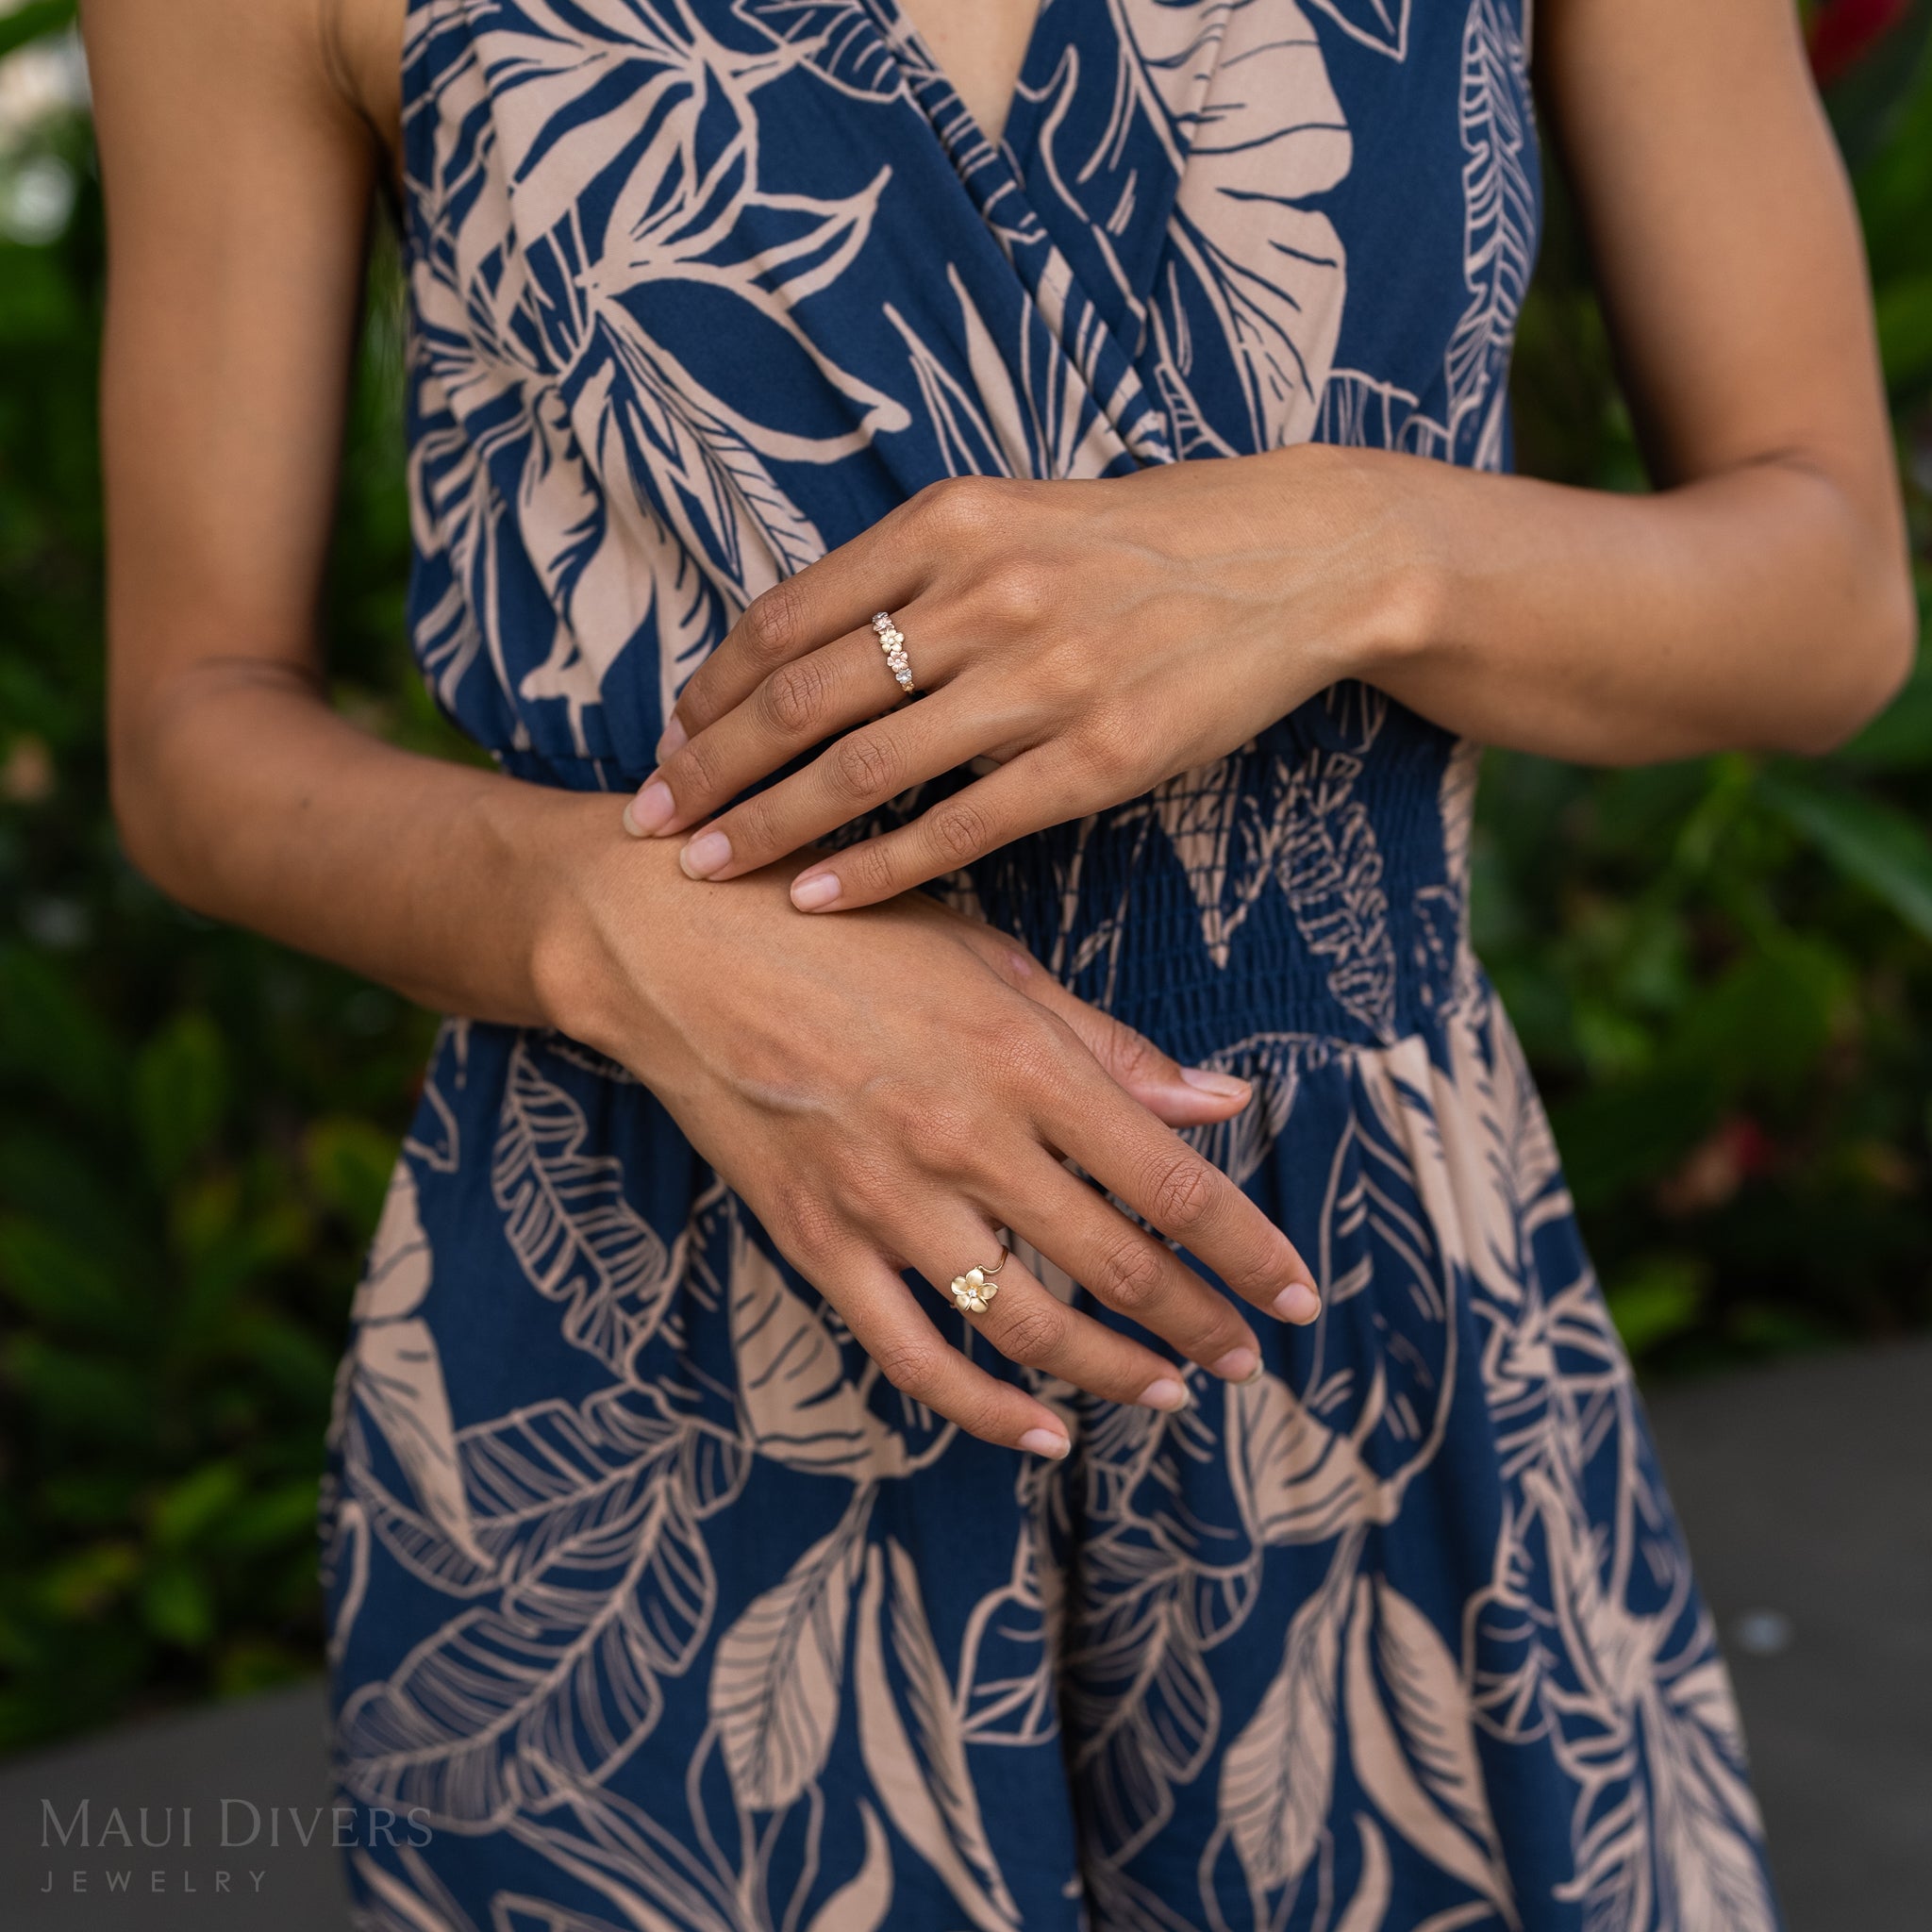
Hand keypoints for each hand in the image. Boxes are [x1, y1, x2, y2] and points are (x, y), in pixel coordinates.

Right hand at [549, 839, 1321, 1458]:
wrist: (671, 945)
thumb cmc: (841, 928)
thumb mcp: (988, 960)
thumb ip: (1106, 1045)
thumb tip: (1220, 1100)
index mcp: (1024, 1058)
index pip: (1173, 1185)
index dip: (1250, 1252)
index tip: (1299, 1295)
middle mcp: (967, 1140)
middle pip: (1116, 1266)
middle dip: (1202, 1324)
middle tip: (1252, 1358)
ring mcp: (886, 1200)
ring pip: (1026, 1324)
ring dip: (1113, 1372)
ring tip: (1170, 1393)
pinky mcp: (816, 1241)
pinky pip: (910, 1354)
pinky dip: (981, 1409)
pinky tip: (1040, 1433)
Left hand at [621, 452, 1409, 906]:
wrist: (1294, 559)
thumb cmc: (1140, 546)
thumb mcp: (1017, 518)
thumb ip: (915, 573)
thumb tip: (803, 648)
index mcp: (951, 523)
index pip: (790, 617)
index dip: (714, 689)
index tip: (672, 742)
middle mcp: (985, 592)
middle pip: (804, 695)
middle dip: (713, 766)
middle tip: (652, 821)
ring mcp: (1043, 677)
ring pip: (866, 766)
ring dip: (770, 825)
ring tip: (708, 869)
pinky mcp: (1099, 757)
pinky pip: (959, 828)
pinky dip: (875, 867)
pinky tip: (817, 898)